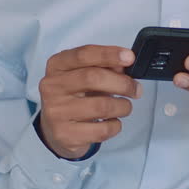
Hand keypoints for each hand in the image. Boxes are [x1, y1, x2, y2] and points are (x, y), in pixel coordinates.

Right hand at [37, 45, 141, 159]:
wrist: (55, 127)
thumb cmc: (74, 96)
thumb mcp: (84, 75)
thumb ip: (104, 66)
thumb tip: (124, 65)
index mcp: (57, 66)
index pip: (83, 54)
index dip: (108, 54)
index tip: (129, 57)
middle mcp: (52, 87)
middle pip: (93, 78)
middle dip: (122, 83)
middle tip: (135, 89)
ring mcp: (56, 112)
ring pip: (101, 106)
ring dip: (123, 106)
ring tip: (124, 107)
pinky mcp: (65, 135)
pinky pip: (102, 130)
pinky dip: (115, 125)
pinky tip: (112, 122)